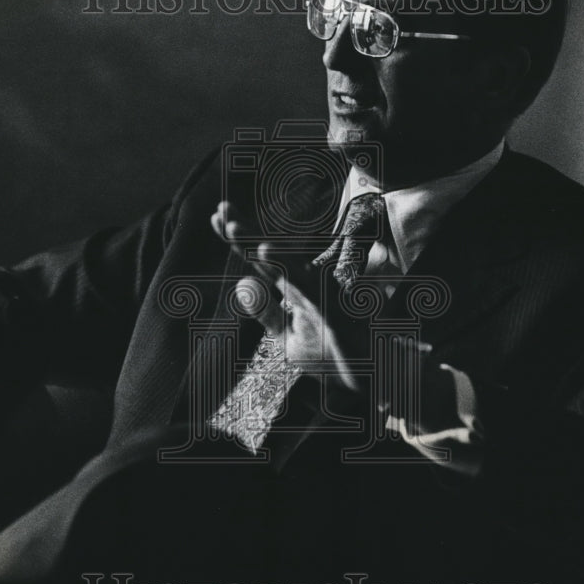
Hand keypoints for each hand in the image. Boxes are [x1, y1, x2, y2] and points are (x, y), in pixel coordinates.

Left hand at [211, 201, 362, 389]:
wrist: (367, 373)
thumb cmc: (330, 352)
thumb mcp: (287, 335)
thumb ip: (265, 311)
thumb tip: (241, 283)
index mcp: (292, 287)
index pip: (260, 258)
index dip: (238, 238)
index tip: (216, 217)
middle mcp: (303, 284)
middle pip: (269, 254)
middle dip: (243, 232)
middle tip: (221, 209)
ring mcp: (317, 293)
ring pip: (282, 263)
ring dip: (257, 244)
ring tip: (233, 228)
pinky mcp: (329, 307)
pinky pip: (305, 283)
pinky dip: (285, 265)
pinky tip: (265, 251)